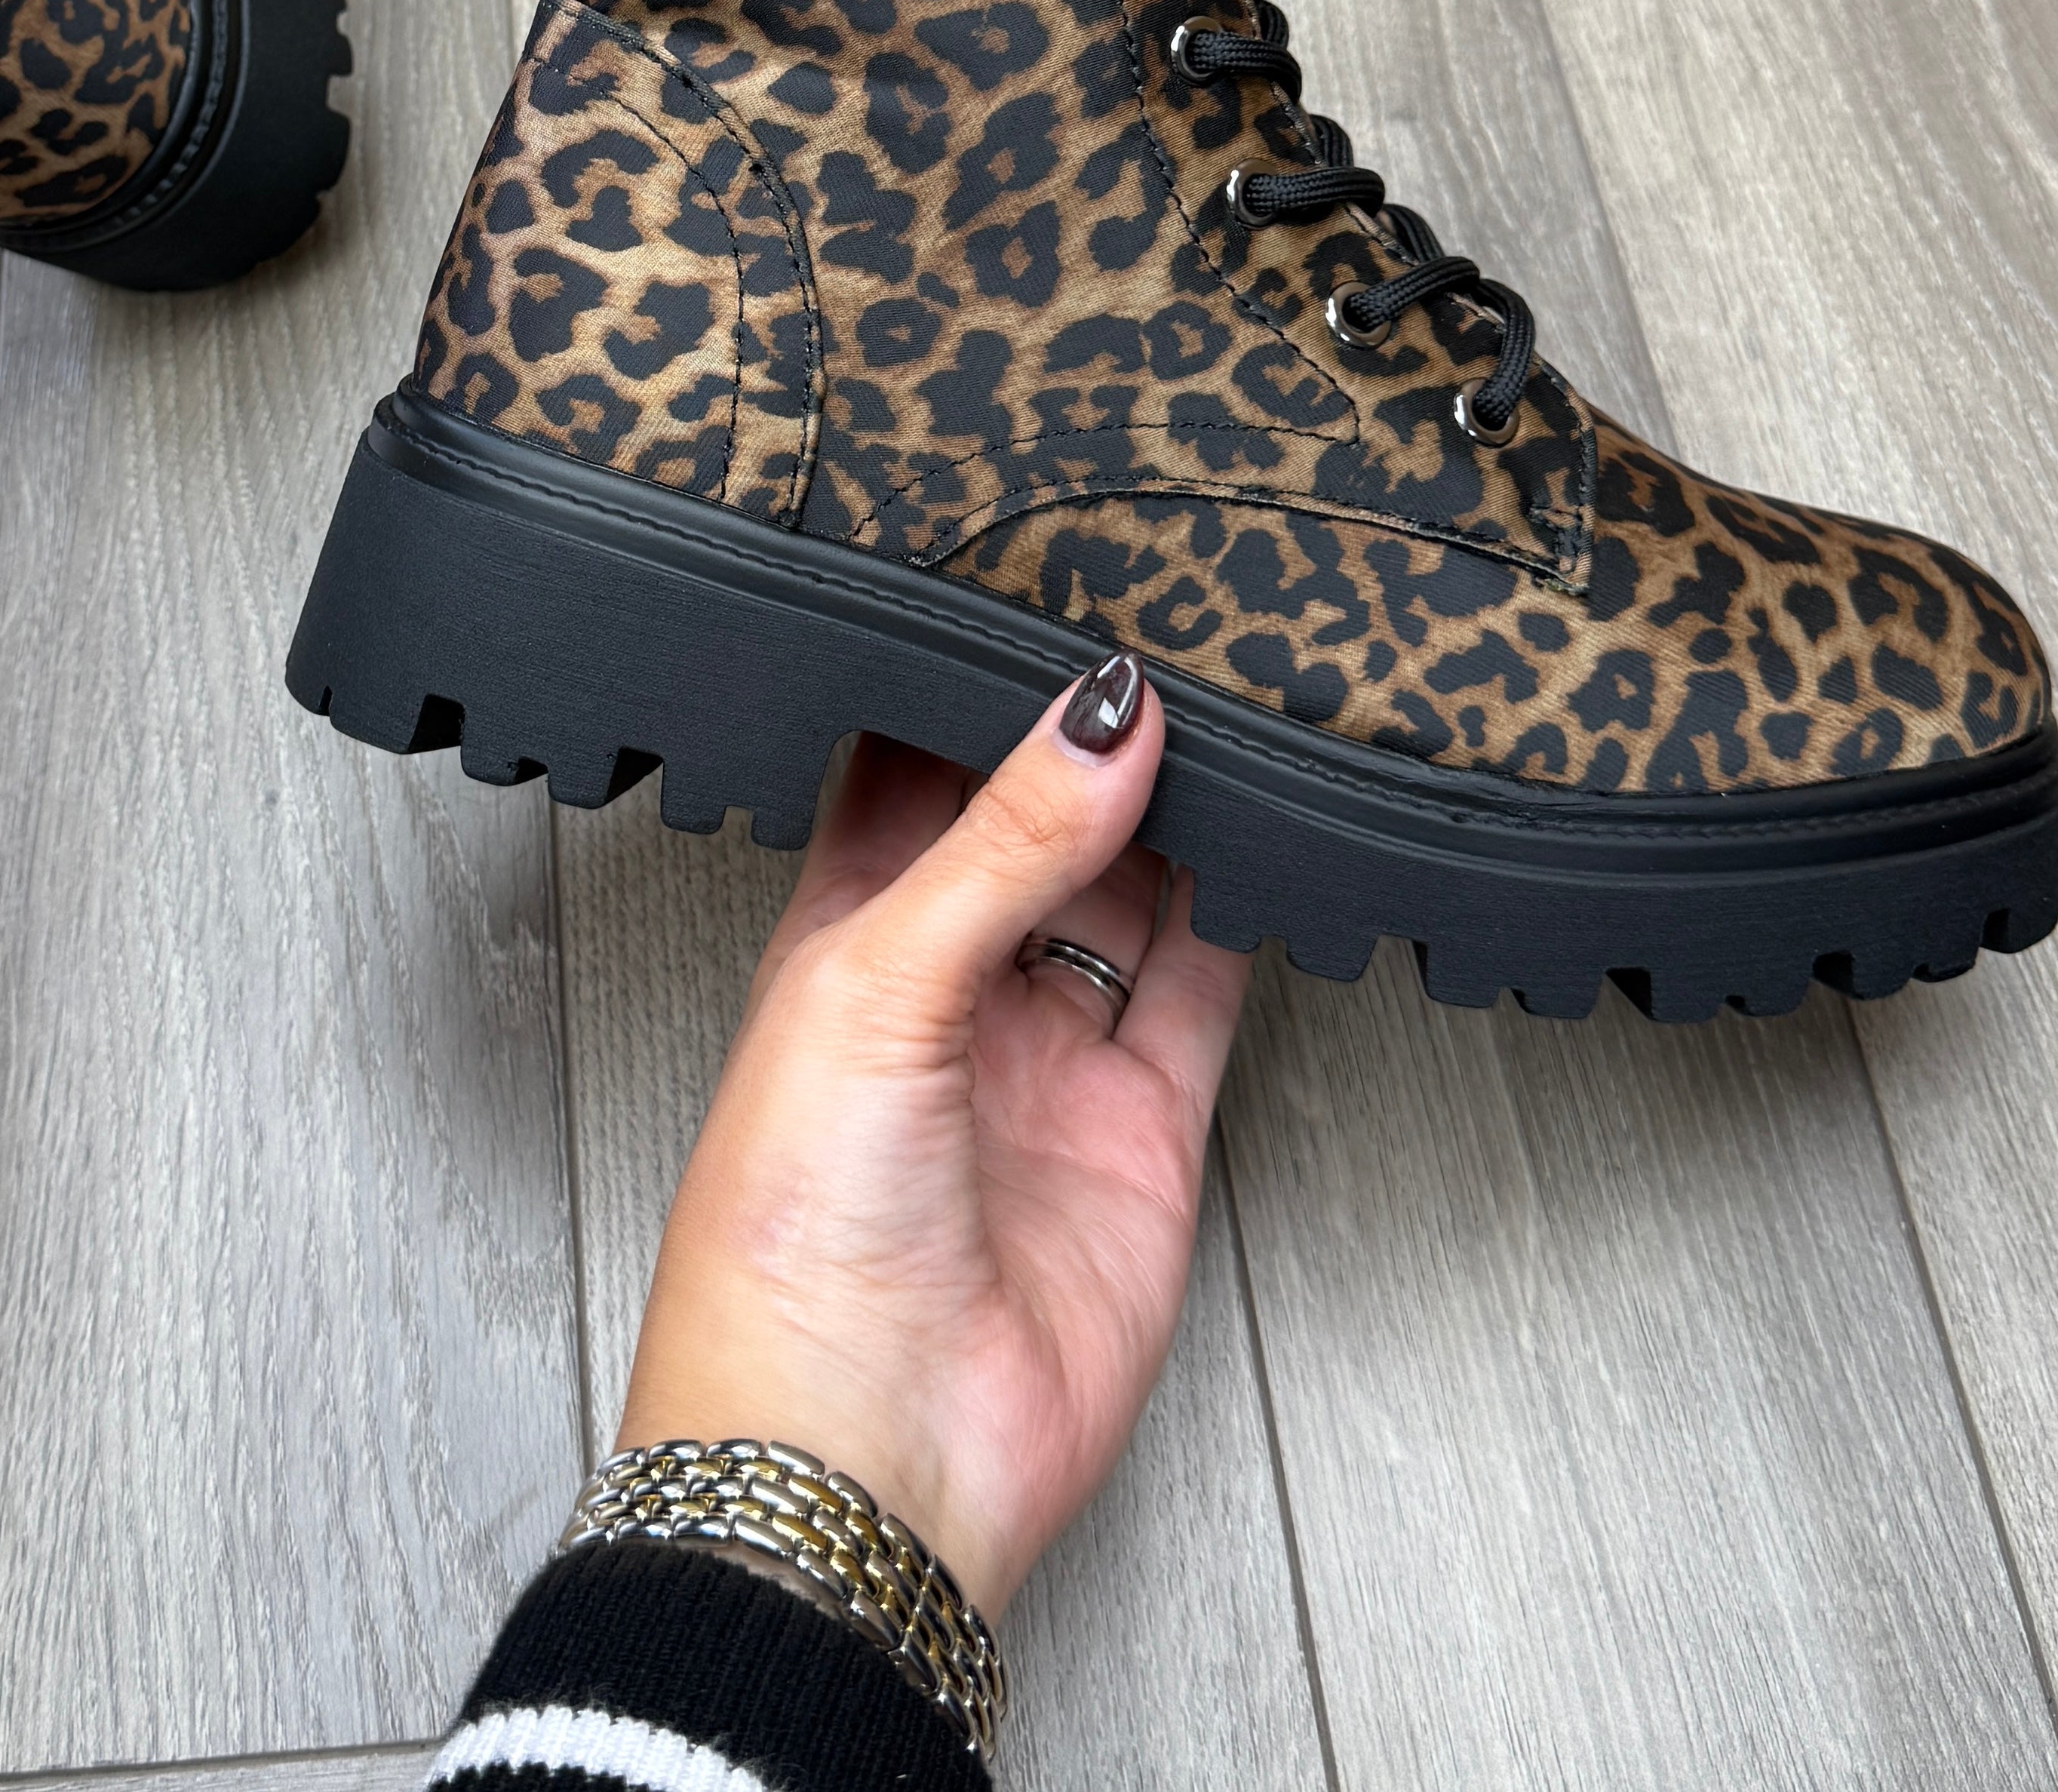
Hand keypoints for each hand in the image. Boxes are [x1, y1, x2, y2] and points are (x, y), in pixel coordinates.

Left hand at [615, 656, 1248, 1613]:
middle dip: (1089, 746)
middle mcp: (947, 992)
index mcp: (839, 939)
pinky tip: (1269, 842)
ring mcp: (1048, 1061)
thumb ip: (999, 844)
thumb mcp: (873, 984)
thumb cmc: (788, 1240)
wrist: (865, 1457)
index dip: (970, 694)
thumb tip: (1098, 714)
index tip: (1041, 600)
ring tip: (1228, 709)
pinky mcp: (1141, 1132)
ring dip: (1174, 817)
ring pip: (1129, 899)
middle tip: (1162, 637)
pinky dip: (1241, 920)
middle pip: (1035, 831)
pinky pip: (1201, 997)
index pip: (910, 779)